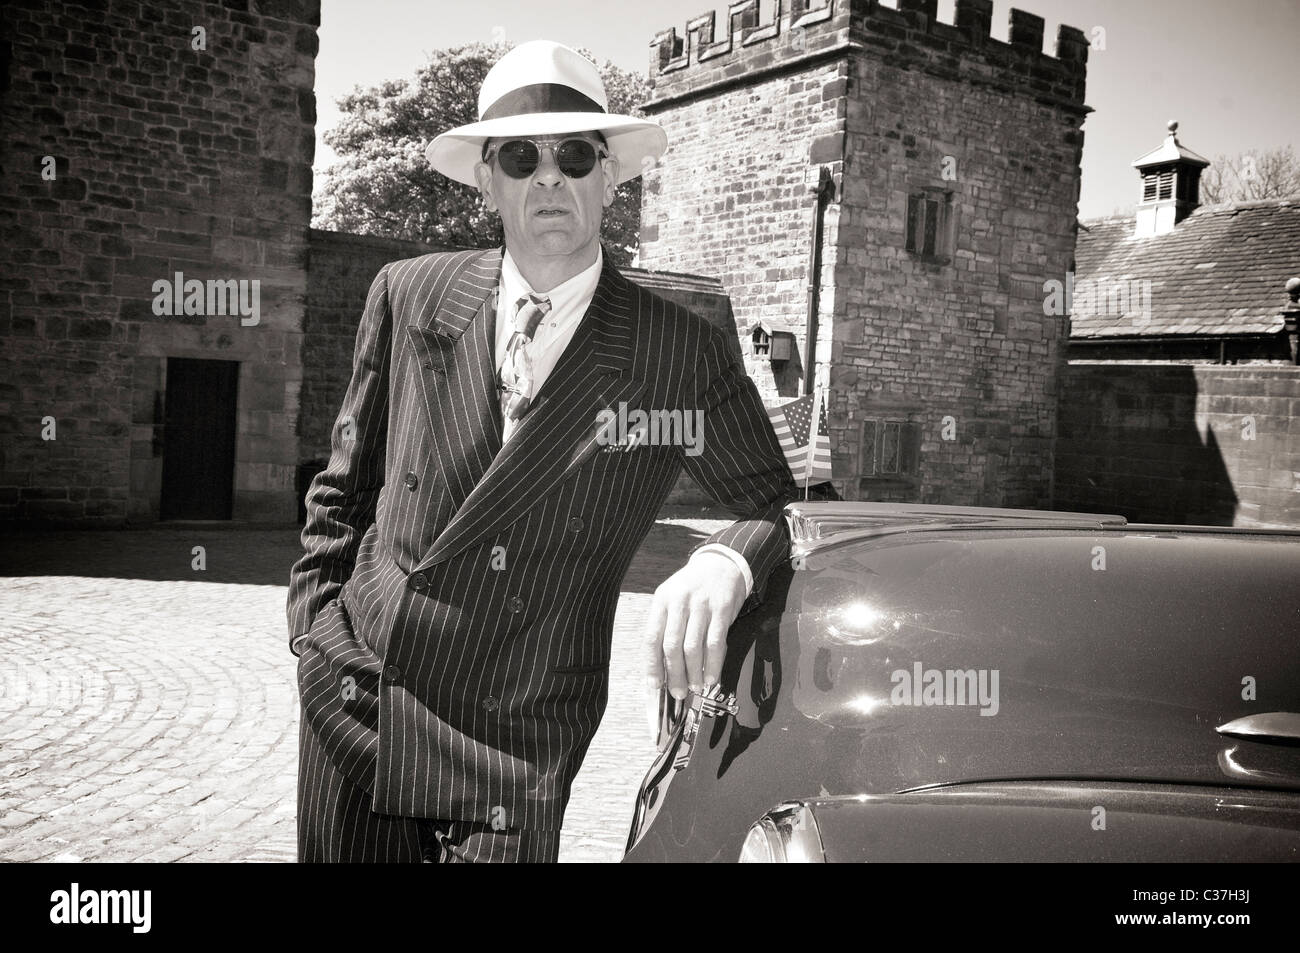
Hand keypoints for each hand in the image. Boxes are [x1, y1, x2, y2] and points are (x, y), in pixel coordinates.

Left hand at [643, 551, 745, 737]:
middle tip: (677, 692)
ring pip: (693, 647)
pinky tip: (711, 677)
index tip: (654, 685)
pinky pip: (716, 643)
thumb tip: (661, 667)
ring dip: (693, 672)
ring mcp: (701, 605)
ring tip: (694, 687)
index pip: (652, 637)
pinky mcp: (722, 609)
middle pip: (672, 645)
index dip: (652, 665)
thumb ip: (666, 627)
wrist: (722, 564)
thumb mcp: (672, 599)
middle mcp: (679, 602)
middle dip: (674, 674)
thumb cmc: (693, 588)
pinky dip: (713, 664)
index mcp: (662, 601)